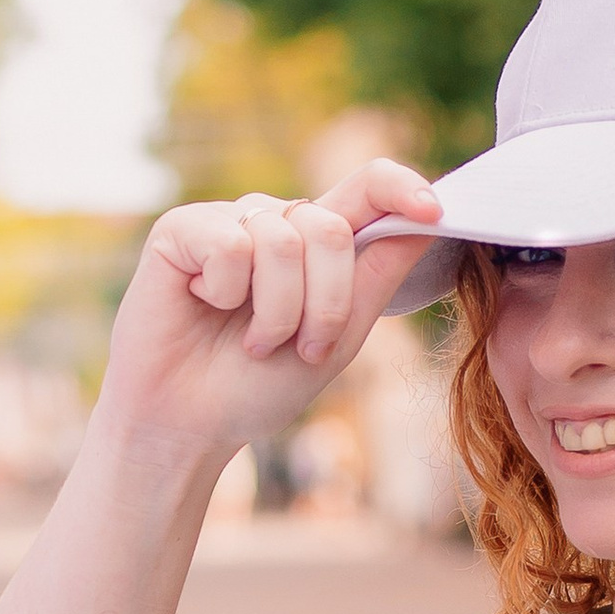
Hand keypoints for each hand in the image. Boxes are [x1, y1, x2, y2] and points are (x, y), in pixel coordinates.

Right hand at [95, 156, 440, 465]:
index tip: (432, 211)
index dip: (401, 188)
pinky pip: (231, 245)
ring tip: (251, 342)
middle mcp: (276, 223)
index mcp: (317, 245)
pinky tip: (204, 305)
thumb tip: (431, 218)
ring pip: (283, 241)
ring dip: (275, 311)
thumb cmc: (256, 387)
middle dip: (325, 302)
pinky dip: (225, 292)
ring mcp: (229, 221)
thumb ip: (377, 276)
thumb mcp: (337, 338)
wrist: (187, 425)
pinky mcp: (182, 229)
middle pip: (331, 228)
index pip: (368, 188)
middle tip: (302, 346)